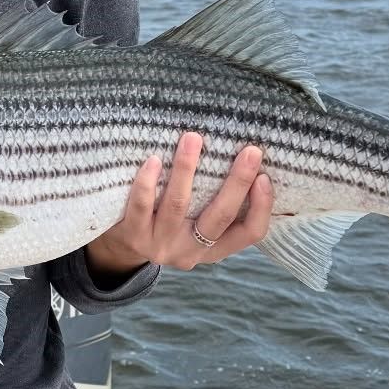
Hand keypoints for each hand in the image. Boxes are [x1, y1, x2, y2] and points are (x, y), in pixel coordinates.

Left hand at [87, 132, 274, 274]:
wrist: (122, 247)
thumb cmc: (168, 221)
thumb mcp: (197, 223)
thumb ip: (217, 202)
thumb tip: (247, 159)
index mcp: (214, 248)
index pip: (249, 234)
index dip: (262, 208)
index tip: (266, 176)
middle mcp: (191, 251)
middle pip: (220, 217)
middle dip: (238, 182)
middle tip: (251, 151)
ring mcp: (162, 245)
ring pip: (178, 206)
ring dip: (187, 169)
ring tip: (193, 138)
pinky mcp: (134, 235)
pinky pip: (140, 207)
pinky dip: (147, 183)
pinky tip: (154, 159)